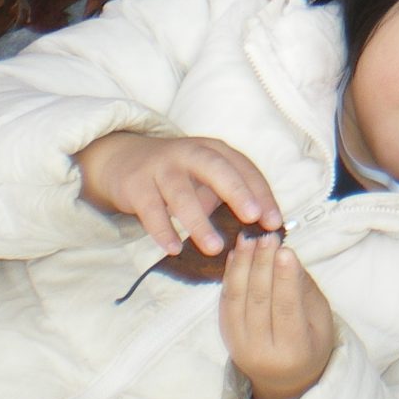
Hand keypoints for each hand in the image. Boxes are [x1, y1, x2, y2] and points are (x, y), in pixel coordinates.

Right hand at [75, 132, 282, 255]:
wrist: (123, 159)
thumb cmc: (177, 173)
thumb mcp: (205, 175)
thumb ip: (228, 195)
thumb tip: (259, 226)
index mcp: (214, 149)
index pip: (244, 169)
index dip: (262, 194)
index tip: (275, 221)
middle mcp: (190, 153)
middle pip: (217, 170)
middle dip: (237, 193)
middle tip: (252, 218)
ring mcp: (162, 167)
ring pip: (182, 195)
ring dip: (200, 222)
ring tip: (215, 247)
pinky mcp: (137, 185)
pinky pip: (151, 210)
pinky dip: (163, 230)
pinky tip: (174, 249)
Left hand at [221, 232, 335, 398]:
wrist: (284, 381)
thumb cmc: (311, 345)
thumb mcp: (321, 320)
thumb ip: (304, 290)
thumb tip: (286, 257)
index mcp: (293, 350)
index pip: (286, 309)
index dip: (285, 278)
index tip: (285, 249)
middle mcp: (261, 352)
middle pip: (258, 302)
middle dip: (262, 265)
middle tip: (267, 237)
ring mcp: (239, 347)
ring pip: (236, 301)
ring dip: (242, 266)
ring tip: (249, 240)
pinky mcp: (226, 338)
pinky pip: (225, 304)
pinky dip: (229, 277)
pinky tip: (237, 256)